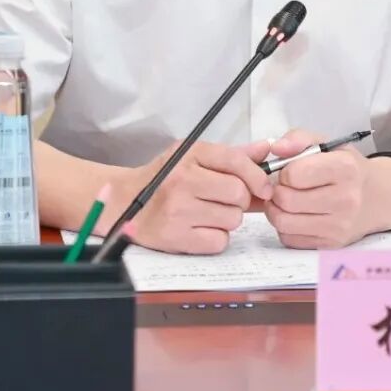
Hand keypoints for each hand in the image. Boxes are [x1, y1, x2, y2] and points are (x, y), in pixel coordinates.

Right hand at [111, 139, 272, 254]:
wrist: (124, 203)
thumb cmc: (165, 179)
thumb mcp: (194, 157)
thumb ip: (232, 155)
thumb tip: (266, 149)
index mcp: (190, 154)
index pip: (236, 160)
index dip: (258, 176)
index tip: (264, 188)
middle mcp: (183, 179)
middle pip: (239, 193)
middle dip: (241, 200)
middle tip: (226, 201)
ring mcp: (178, 209)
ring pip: (233, 219)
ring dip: (228, 219)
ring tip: (208, 213)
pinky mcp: (176, 237)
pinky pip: (219, 241)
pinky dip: (216, 238)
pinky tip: (200, 228)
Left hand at [263, 128, 390, 249]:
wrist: (378, 197)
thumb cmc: (347, 168)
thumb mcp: (328, 145)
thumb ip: (298, 138)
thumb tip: (276, 148)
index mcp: (346, 168)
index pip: (294, 174)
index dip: (284, 171)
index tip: (289, 171)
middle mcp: (346, 199)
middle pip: (286, 200)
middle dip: (276, 191)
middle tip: (282, 186)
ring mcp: (339, 226)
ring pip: (284, 222)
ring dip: (275, 210)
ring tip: (283, 200)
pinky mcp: (331, 244)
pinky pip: (290, 239)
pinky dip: (285, 227)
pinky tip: (294, 215)